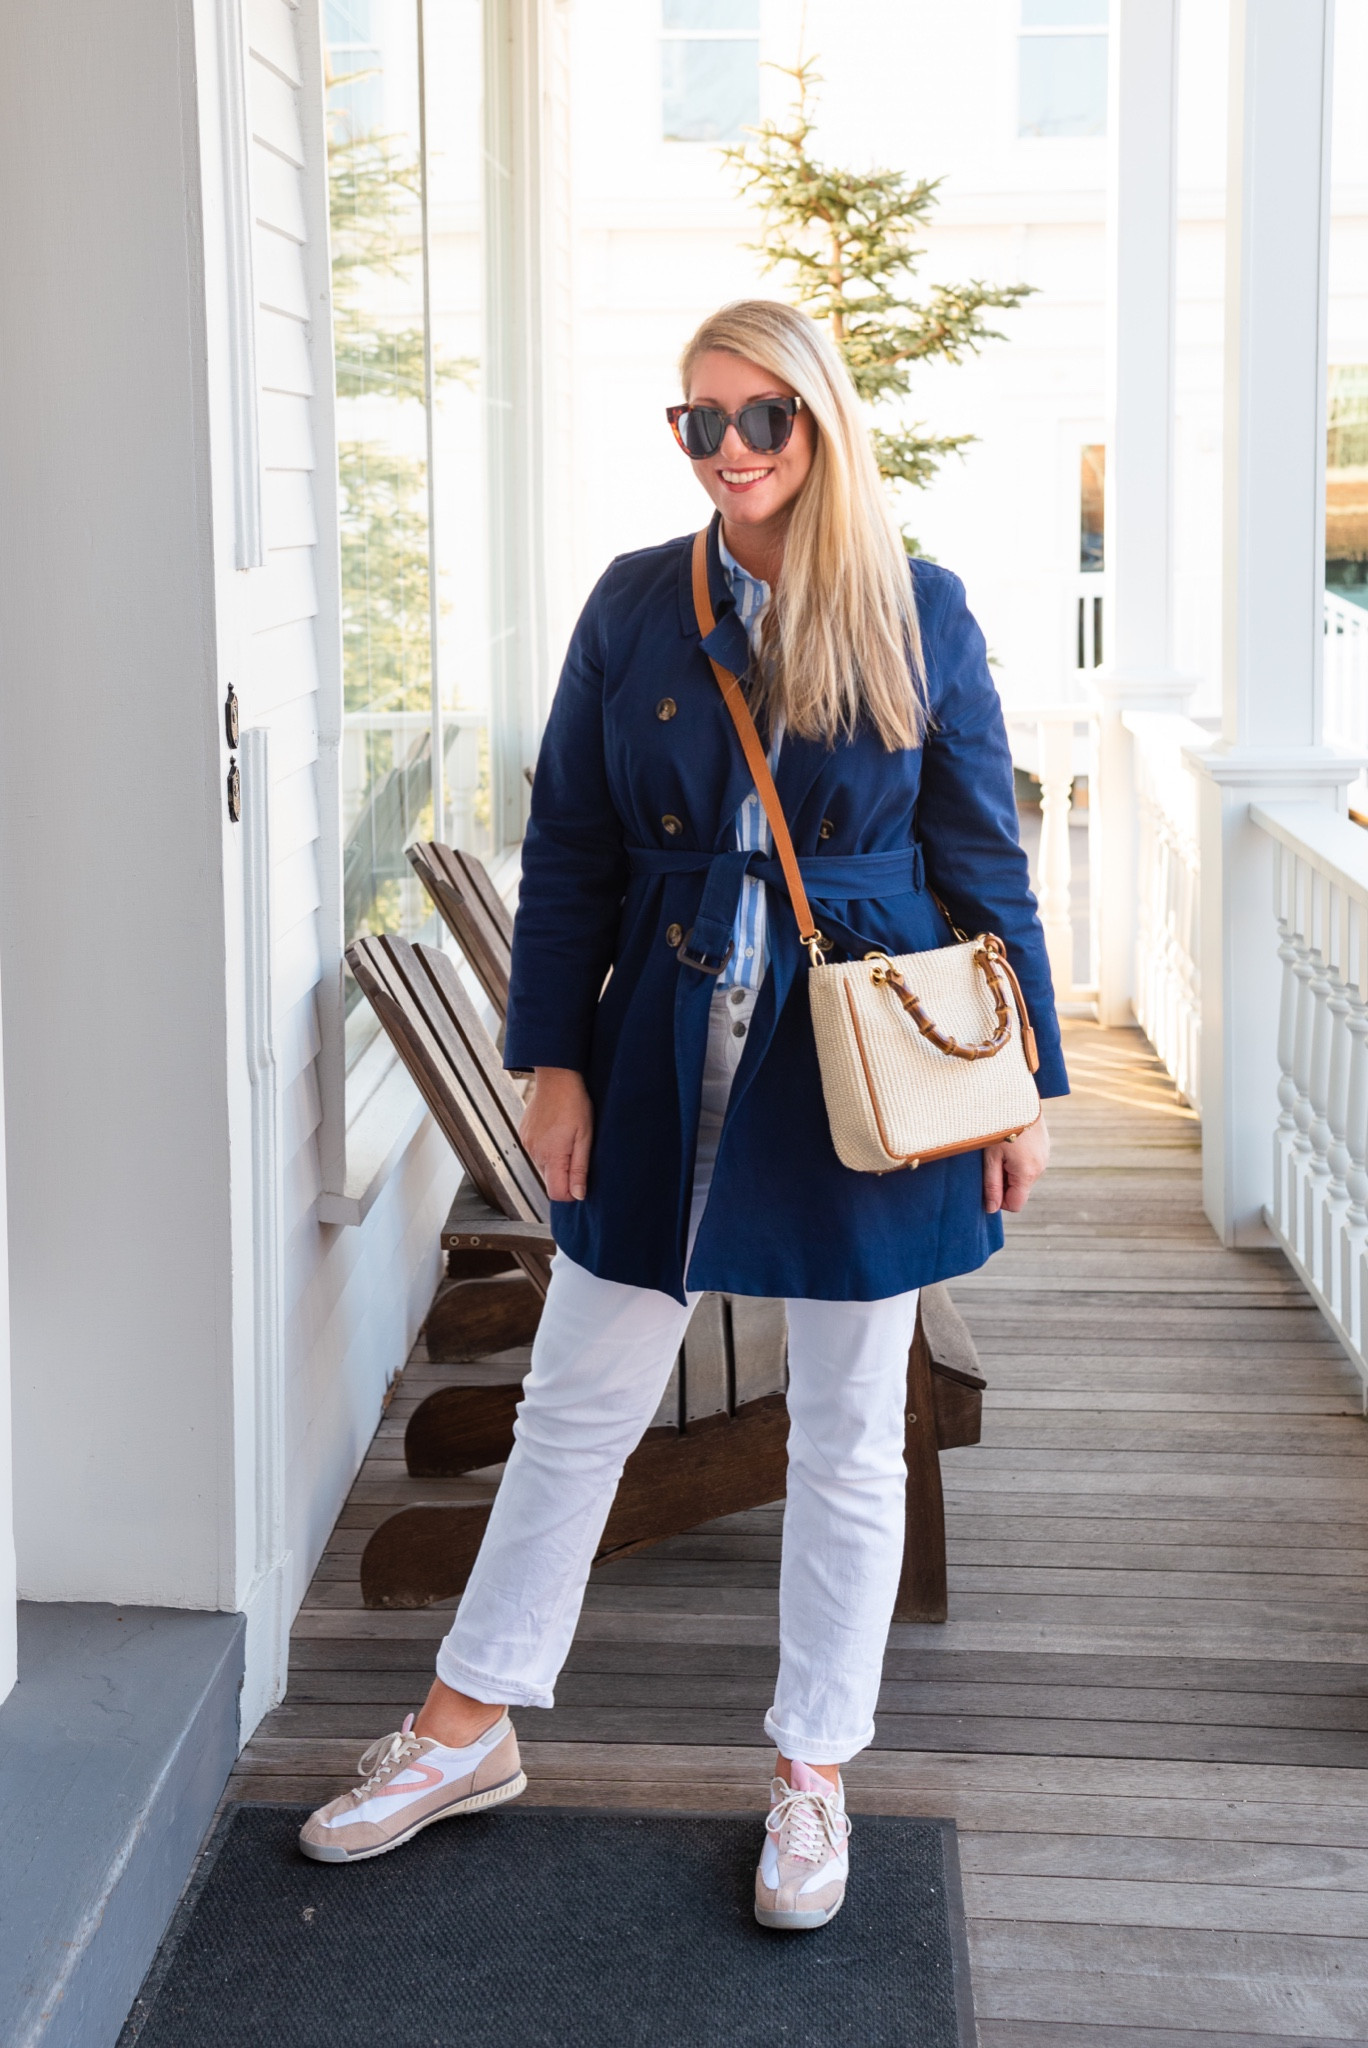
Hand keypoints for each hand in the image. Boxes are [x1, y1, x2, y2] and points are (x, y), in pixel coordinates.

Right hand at [520, 1067, 593, 1201]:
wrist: (556, 1078)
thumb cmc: (574, 1104)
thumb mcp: (584, 1137)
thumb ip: (579, 1169)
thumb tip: (578, 1195)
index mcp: (551, 1156)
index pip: (556, 1194)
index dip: (571, 1193)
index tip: (582, 1180)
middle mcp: (535, 1153)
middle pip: (550, 1181)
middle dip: (565, 1174)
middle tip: (578, 1151)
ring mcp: (527, 1144)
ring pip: (543, 1166)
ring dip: (556, 1160)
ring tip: (567, 1138)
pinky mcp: (524, 1135)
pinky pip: (536, 1152)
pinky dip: (547, 1148)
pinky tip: (556, 1131)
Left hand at [983, 1113, 1049, 1214]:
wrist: (1016, 1095)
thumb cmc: (998, 1126)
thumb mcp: (990, 1157)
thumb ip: (992, 1185)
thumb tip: (991, 1209)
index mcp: (1027, 1173)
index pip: (1015, 1205)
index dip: (999, 1200)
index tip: (987, 1183)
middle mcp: (1040, 1167)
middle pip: (1020, 1190)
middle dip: (1004, 1183)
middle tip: (991, 1161)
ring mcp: (1045, 1156)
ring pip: (1024, 1176)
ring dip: (1011, 1169)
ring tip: (1000, 1148)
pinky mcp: (1045, 1146)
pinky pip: (1030, 1162)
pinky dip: (1018, 1159)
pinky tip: (1011, 1141)